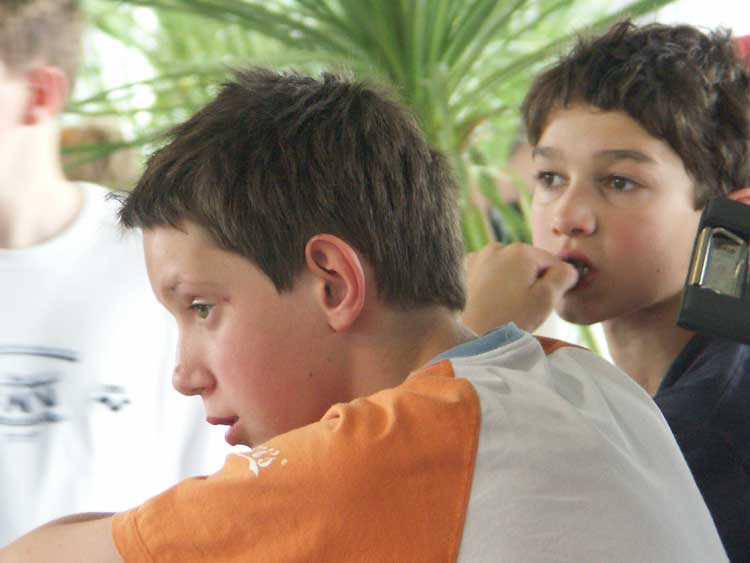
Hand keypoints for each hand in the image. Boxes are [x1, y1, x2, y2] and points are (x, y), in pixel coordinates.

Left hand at [463, 242, 577, 333]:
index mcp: (521, 251)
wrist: (469, 335)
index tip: (543, 303)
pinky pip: (488, 274)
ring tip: (506, 307)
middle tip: (523, 307)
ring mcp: (478, 257)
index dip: (554, 284)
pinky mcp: (464, 271)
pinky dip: (492, 284)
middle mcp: (498, 247)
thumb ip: (564, 277)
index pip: (552, 262)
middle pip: (528, 264)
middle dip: (531, 283)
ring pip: (508, 269)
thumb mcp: (546, 298)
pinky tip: (490, 302)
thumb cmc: (511, 318)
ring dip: (512, 283)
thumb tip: (569, 268)